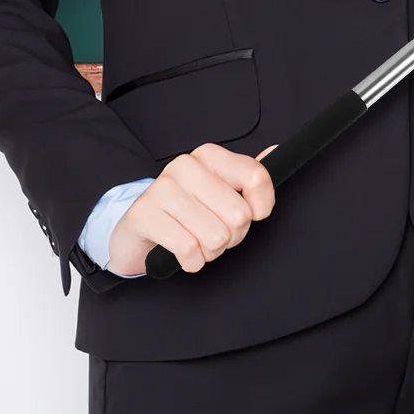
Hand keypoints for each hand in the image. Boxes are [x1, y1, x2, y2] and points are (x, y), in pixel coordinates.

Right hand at [106, 141, 278, 276]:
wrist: (138, 229)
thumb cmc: (186, 212)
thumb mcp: (219, 192)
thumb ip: (247, 176)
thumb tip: (275, 151)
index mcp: (209, 156)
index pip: (256, 177)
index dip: (262, 206)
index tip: (254, 216)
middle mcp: (186, 166)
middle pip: (239, 214)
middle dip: (233, 236)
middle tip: (216, 234)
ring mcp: (162, 188)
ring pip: (215, 235)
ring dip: (211, 251)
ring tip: (199, 243)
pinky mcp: (144, 215)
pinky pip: (189, 249)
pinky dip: (192, 261)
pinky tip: (185, 256)